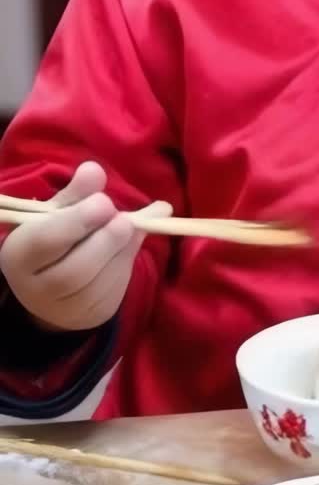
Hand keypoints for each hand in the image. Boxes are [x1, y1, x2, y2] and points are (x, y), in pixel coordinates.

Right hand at [0, 162, 170, 332]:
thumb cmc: (55, 237)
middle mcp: (36, 289)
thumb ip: (76, 193)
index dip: (79, 220)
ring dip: (123, 249)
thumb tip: (94, 169)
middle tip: (124, 218)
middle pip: (75, 270)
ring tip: (130, 225)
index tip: (105, 201)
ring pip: (100, 282)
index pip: (46, 241)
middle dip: (106, 240)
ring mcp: (66, 309)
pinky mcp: (94, 315)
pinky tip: (132, 240)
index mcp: (19, 256)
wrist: (54, 285)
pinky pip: (116, 288)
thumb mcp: (58, 212)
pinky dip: (129, 259)